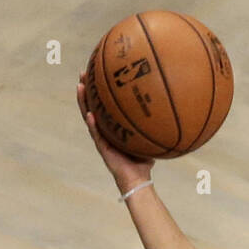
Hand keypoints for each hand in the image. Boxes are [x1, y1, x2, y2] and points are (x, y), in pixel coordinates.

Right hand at [77, 71, 154, 191]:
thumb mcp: (151, 135)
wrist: (138, 178)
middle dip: (86, 88)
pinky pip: (96, 134)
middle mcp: (104, 129)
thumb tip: (169, 102)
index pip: (102, 102)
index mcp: (112, 125)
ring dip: (83, 102)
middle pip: (91, 104)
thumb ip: (154, 120)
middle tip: (83, 72)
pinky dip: (93, 125)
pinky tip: (90, 114)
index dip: (98, 87)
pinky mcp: (103, 149)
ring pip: (88, 116)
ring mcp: (101, 138)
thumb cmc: (144, 159)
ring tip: (80, 86)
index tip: (96, 71)